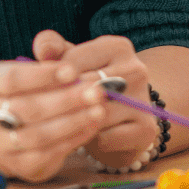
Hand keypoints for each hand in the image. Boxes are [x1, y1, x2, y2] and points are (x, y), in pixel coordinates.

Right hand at [0, 51, 111, 183]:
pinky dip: (72, 140)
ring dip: (73, 122)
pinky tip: (92, 127)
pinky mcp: (19, 165)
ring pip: (37, 135)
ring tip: (99, 110)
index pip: (12, 79)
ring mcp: (0, 144)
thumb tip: (53, 47)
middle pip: (27, 109)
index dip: (43, 75)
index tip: (73, 70)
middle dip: (66, 100)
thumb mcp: (37, 66)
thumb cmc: (32, 89)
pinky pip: (47, 155)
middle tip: (96, 91)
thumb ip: (48, 52)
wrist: (13, 127)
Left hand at [35, 31, 158, 167]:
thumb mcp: (70, 62)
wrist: (121, 121)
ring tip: (61, 125)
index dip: (51, 80)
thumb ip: (52, 48)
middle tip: (44, 114)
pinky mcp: (145, 130)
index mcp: (118, 47)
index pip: (73, 61)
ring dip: (74, 123)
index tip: (42, 90)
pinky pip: (105, 139)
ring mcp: (143, 100)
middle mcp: (136, 70)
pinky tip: (82, 136)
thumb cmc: (88, 84)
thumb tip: (43, 50)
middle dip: (61, 103)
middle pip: (86, 89)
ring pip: (96, 115)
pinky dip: (89, 140)